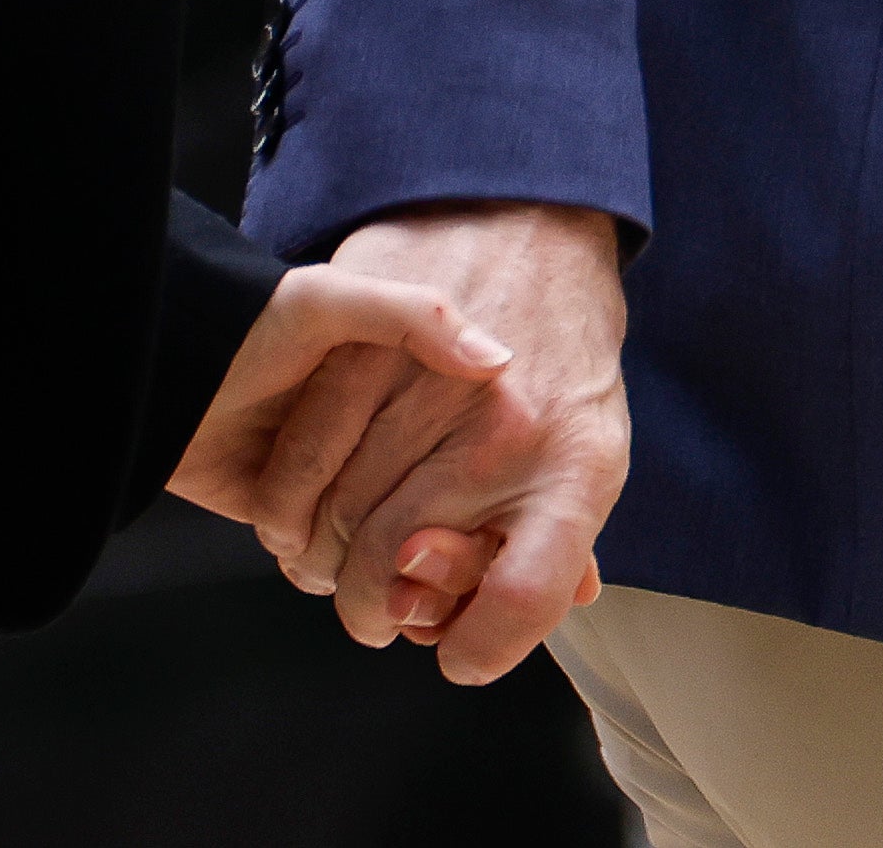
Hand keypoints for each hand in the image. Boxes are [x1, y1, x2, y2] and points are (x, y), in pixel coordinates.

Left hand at [167, 258, 516, 591]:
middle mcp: (393, 434)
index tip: (472, 516)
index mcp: (416, 378)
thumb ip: (415, 315)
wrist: (161, 372)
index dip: (470, 495)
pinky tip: (302, 546)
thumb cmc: (247, 325)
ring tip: (324, 534)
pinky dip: (318, 567)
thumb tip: (497, 362)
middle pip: (430, 518)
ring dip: (347, 557)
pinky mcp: (304, 519)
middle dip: (403, 541)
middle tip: (392, 538)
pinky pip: (331, 566)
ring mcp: (349, 482)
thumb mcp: (331, 300)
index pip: (476, 452)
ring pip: (381, 552)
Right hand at [300, 200, 630, 685]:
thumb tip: (559, 602)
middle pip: (402, 565)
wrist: (535, 225)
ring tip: (333, 568)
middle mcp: (508, 430)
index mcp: (573, 466)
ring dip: (325, 563)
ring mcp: (432, 388)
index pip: (530, 588)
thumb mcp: (592, 444)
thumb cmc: (564, 350)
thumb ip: (564, 533)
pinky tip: (302, 516)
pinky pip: (303, 464)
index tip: (455, 657)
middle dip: (374, 610)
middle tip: (373, 616)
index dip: (484, 645)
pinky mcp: (369, 347)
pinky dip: (289, 508)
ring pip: (342, 521)